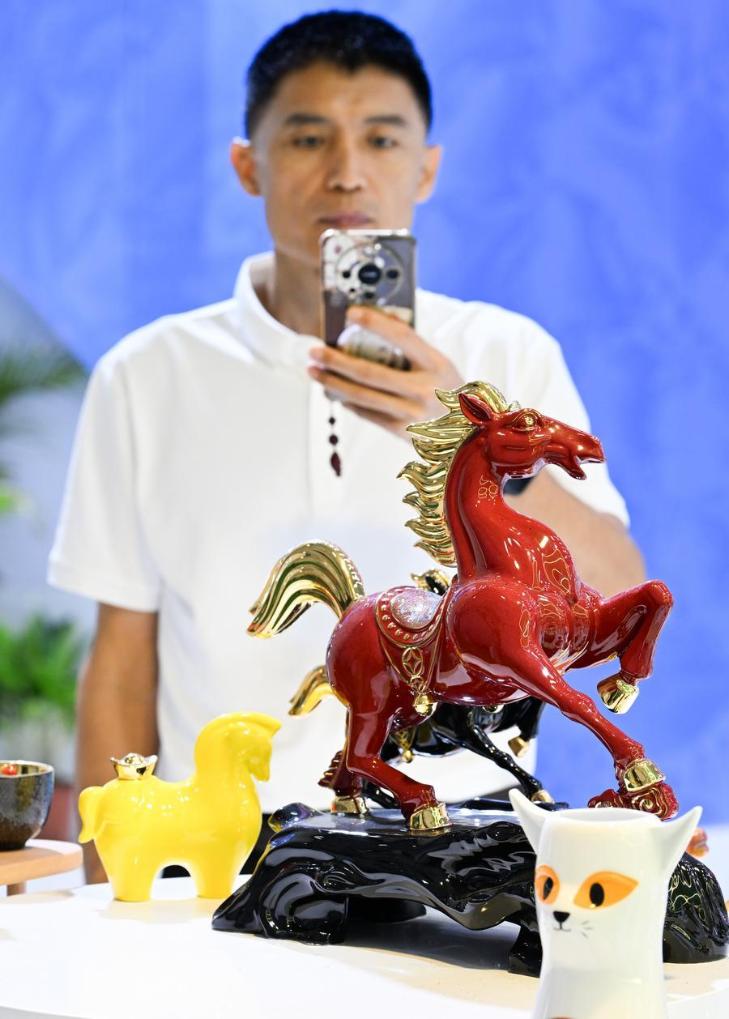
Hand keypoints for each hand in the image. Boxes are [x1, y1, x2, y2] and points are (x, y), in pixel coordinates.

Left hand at [307, 305, 462, 438]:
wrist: (469, 433)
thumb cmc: (450, 391)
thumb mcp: (440, 365)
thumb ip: (412, 349)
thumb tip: (375, 324)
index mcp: (436, 365)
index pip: (402, 337)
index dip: (375, 323)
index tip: (350, 313)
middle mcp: (424, 390)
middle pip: (371, 373)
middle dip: (337, 361)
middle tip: (315, 351)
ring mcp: (412, 414)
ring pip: (363, 397)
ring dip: (333, 383)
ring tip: (314, 371)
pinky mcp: (402, 431)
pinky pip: (368, 414)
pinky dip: (348, 401)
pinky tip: (334, 391)